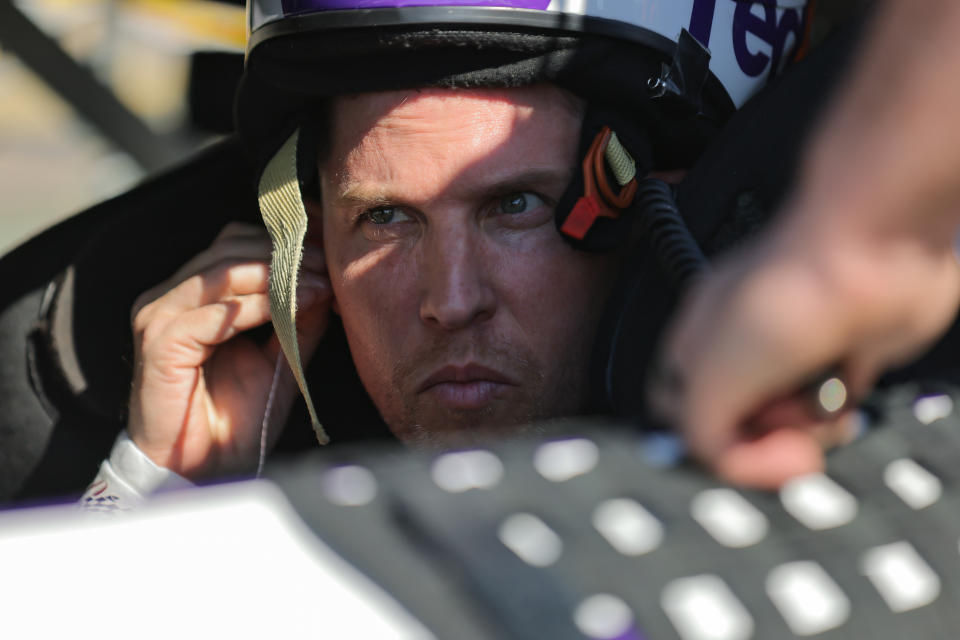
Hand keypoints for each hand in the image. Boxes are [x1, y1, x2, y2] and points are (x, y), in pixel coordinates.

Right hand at [127, 222, 330, 479]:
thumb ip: (300, 319)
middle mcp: (172, 297)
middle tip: (329, 263)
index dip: (284, 238)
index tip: (329, 242)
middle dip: (286, 252)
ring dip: (277, 273)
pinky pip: (215, 313)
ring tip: (319, 283)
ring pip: (223, 271)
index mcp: (194, 294)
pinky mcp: (160, 342)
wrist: (201, 469)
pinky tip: (294, 306)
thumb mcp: (281, 357)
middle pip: (231, 248)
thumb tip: (327, 282)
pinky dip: (260, 305)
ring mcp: (160, 315)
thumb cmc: (235, 417)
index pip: (237, 243)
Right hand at [656, 209, 959, 488]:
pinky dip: (839, 414)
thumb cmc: (786, 293)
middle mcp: (741, 348)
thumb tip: (725, 464)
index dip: (702, 442)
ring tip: (813, 406)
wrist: (870, 265)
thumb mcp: (711, 381)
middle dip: (760, 441)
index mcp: (695, 342)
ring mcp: (793, 354)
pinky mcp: (842, 359)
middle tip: (778, 430)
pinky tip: (841, 393)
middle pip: (739, 425)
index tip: (731, 453)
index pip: (679, 411)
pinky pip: (833, 411)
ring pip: (788, 425)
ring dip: (804, 430)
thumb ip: (701, 435)